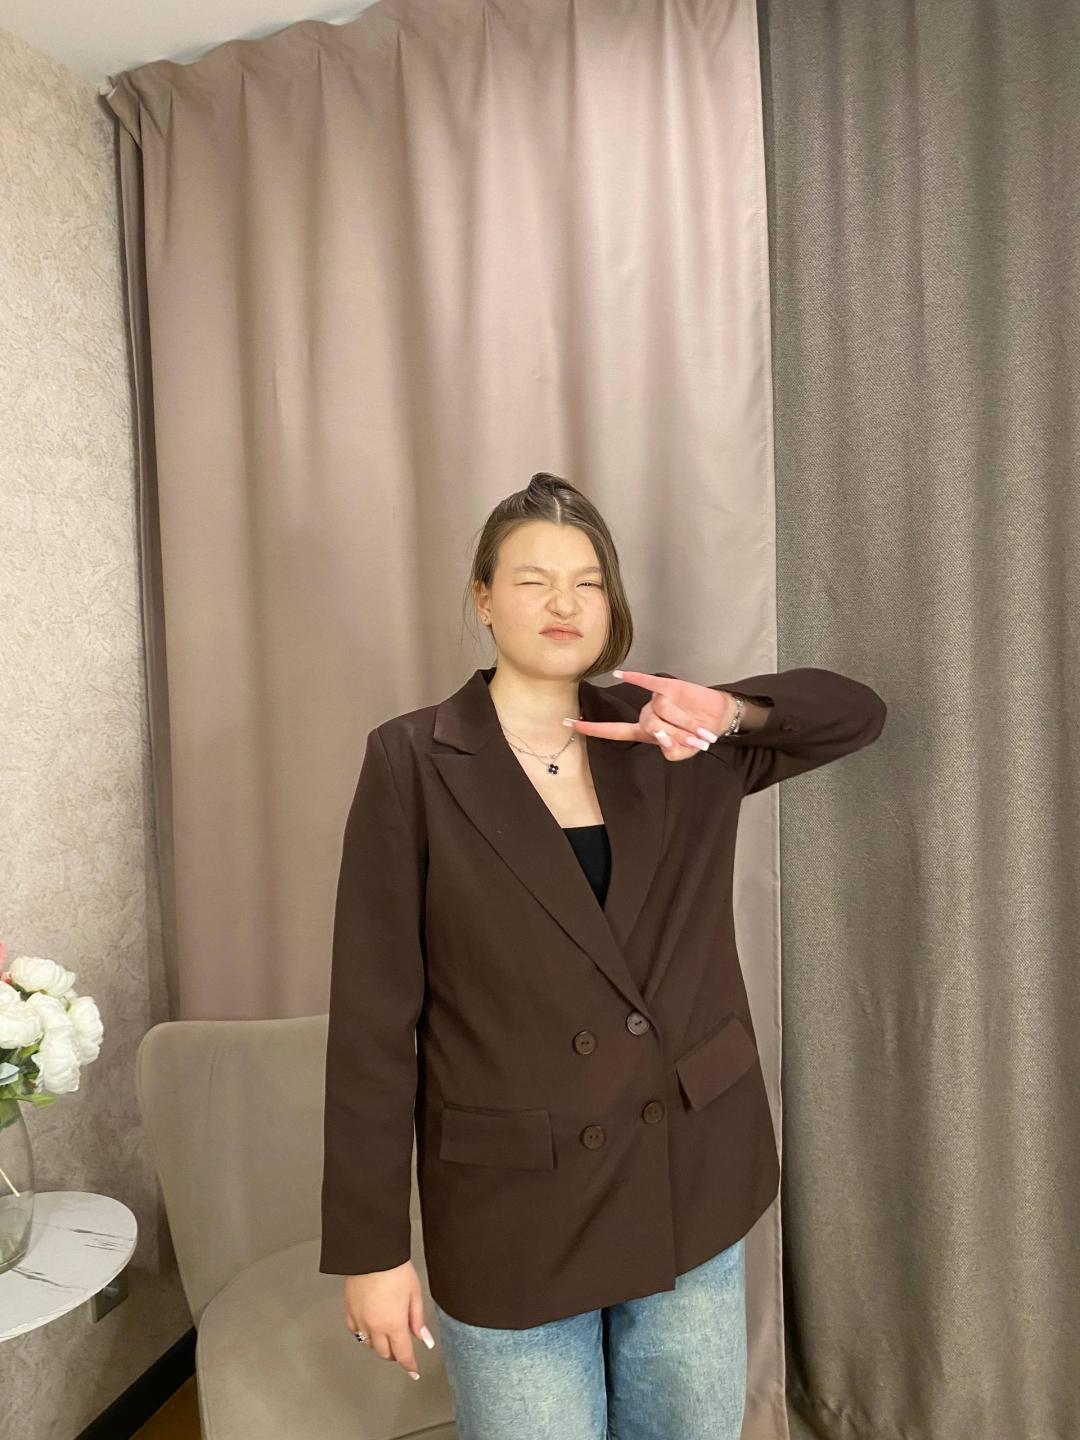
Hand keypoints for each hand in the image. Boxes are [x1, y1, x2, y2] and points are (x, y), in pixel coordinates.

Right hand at [344, 1260, 435, 1379]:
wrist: (372, 1253)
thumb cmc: (394, 1269)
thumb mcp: (414, 1294)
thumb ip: (418, 1320)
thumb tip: (425, 1339)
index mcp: (394, 1324)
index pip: (403, 1353)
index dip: (410, 1365)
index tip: (414, 1371)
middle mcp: (375, 1326)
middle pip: (385, 1353)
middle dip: (395, 1354)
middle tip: (402, 1350)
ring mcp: (360, 1320)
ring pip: (369, 1344)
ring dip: (380, 1345)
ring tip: (388, 1338)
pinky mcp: (350, 1310)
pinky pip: (355, 1331)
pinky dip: (363, 1334)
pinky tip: (369, 1328)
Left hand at [568, 670, 734, 760]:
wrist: (717, 720)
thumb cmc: (696, 735)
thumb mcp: (682, 752)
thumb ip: (670, 749)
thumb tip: (661, 735)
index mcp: (644, 731)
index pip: (613, 731)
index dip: (592, 730)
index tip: (569, 725)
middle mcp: (646, 714)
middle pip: (651, 724)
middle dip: (676, 734)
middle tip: (695, 739)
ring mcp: (656, 700)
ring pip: (661, 709)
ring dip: (684, 722)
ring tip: (699, 727)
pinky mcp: (669, 687)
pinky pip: (650, 682)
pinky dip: (635, 679)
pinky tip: (620, 675)